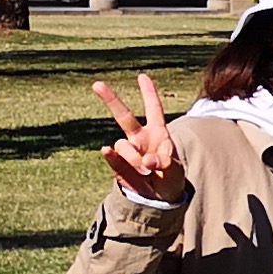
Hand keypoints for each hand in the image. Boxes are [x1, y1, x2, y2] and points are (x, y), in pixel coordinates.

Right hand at [93, 74, 186, 201]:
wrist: (159, 197)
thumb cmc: (171, 177)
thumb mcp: (176, 170)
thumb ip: (164, 163)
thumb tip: (146, 161)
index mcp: (158, 133)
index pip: (154, 109)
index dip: (149, 93)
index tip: (142, 76)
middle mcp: (140, 138)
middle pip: (124, 115)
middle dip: (111, 99)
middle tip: (96, 84)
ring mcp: (128, 150)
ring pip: (122, 145)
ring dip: (132, 157)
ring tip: (146, 171)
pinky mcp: (118, 164)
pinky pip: (112, 157)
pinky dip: (112, 157)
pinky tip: (106, 152)